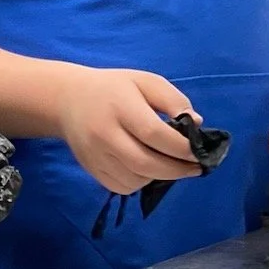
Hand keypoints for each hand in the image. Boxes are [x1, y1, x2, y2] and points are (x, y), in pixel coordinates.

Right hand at [57, 68, 203, 193]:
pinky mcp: (91, 169)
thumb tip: (196, 124)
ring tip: (171, 165)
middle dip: (176, 170)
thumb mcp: (146, 81)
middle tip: (196, 168)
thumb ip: (173, 99)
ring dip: (160, 177)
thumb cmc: (115, 88)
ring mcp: (95, 155)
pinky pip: (122, 187)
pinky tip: (148, 169)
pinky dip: (141, 183)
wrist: (68, 99)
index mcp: (119, 106)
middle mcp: (104, 133)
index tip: (200, 151)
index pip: (153, 133)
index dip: (180, 147)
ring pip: (135, 179)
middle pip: (145, 163)